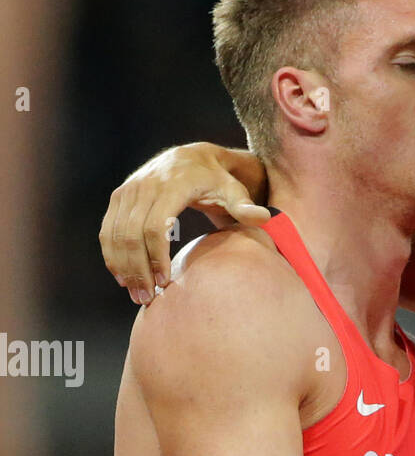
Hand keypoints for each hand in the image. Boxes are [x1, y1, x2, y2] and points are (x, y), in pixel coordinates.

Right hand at [99, 142, 267, 304]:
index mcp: (173, 184)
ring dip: (123, 267)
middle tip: (148, 299)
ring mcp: (129, 189)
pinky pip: (108, 229)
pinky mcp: (119, 196)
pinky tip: (123, 278)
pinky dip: (112, 254)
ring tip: (137, 295)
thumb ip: (246, 207)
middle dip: (138, 269)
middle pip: (132, 233)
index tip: (165, 283)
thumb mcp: (234, 191)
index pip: (155, 225)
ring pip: (115, 233)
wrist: (192, 157)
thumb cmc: (218, 181)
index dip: (157, 257)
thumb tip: (265, 219)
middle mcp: (145, 184)